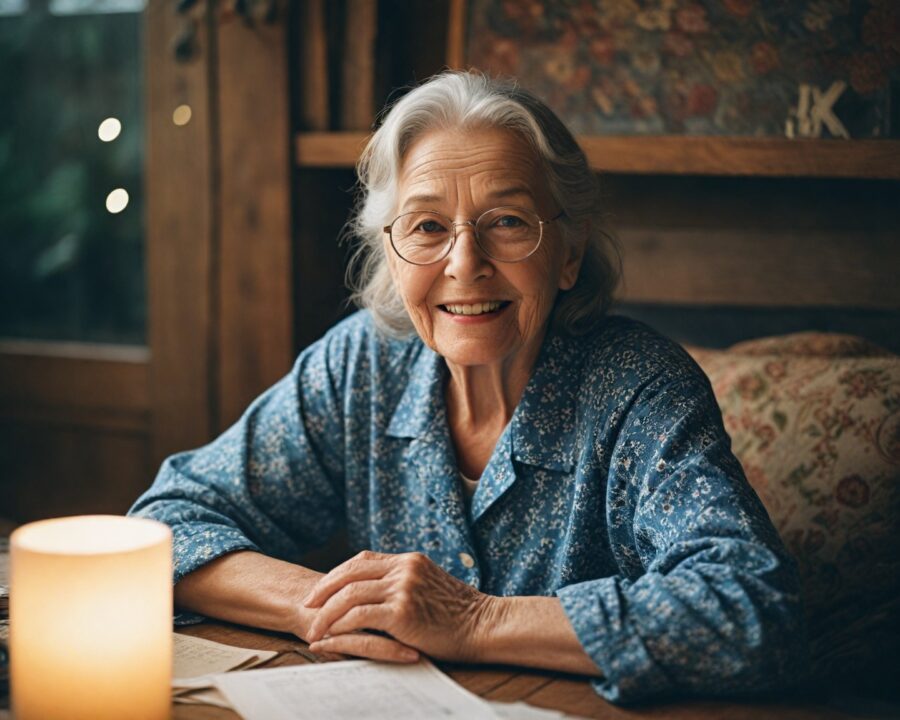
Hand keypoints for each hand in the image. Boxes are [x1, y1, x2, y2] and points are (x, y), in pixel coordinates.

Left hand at [302, 550, 492, 662]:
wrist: (484, 627)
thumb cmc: (460, 614)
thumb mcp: (431, 586)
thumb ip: (405, 583)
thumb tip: (377, 592)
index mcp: (409, 560)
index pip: (362, 560)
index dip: (338, 575)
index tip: (322, 590)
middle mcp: (404, 568)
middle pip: (350, 573)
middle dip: (323, 590)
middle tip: (307, 606)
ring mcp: (403, 587)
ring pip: (349, 594)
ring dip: (326, 613)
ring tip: (313, 628)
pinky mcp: (401, 611)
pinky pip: (358, 615)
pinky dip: (339, 626)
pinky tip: (330, 636)